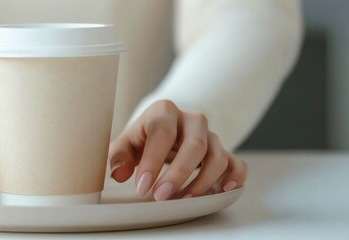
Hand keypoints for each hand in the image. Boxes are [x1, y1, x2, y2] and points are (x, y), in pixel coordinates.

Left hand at [109, 100, 246, 200]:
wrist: (161, 132)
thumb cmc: (142, 139)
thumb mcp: (125, 143)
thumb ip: (118, 156)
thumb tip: (119, 173)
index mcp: (164, 111)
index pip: (163, 133)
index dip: (153, 162)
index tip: (143, 187)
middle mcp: (192, 120)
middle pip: (195, 144)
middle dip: (178, 174)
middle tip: (161, 196)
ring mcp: (210, 135)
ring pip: (218, 156)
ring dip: (202, 182)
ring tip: (183, 199)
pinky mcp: (223, 151)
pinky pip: (237, 163)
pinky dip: (234, 177)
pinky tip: (222, 190)